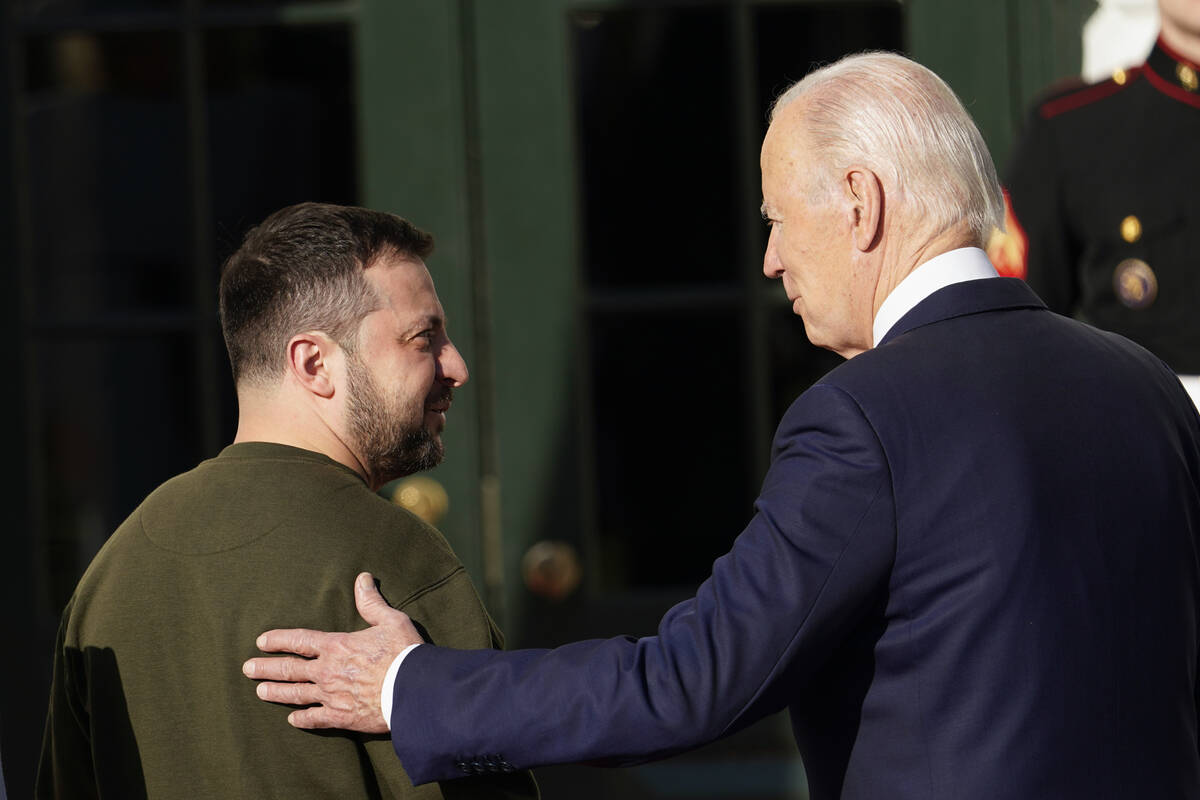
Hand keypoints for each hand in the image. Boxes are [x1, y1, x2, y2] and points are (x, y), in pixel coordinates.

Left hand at [242, 571, 423, 731]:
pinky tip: (292, 720)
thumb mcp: (390, 620)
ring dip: (276, 692)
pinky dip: (302, 720)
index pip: (300, 641)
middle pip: (290, 669)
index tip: (261, 641)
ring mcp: (331, 696)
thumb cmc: (404, 654)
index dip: (279, 640)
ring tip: (259, 692)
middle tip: (248, 668)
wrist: (413, 691)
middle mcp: (327, 672)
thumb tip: (362, 578)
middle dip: (267, 668)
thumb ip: (371, 602)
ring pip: (296, 695)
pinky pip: (315, 719)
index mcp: (337, 646)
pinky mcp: (341, 717)